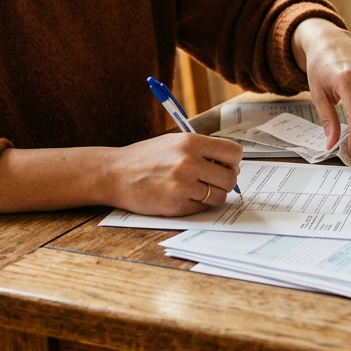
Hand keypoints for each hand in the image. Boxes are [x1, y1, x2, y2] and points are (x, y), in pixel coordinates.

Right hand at [95, 134, 242, 215]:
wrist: (116, 173)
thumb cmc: (147, 157)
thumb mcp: (175, 142)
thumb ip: (202, 149)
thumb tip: (231, 163)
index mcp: (191, 142)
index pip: (234, 152)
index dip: (233, 161)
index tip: (226, 165)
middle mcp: (189, 162)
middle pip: (230, 178)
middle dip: (225, 181)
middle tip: (213, 180)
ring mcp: (183, 185)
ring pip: (220, 196)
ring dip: (213, 195)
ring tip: (198, 189)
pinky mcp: (176, 205)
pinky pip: (202, 208)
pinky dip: (197, 204)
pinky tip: (183, 196)